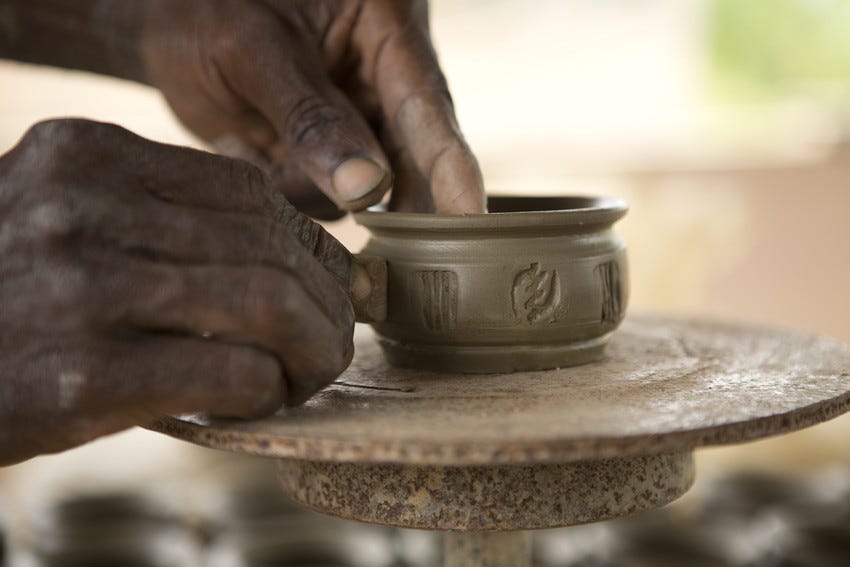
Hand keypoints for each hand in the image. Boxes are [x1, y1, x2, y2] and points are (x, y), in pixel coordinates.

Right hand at [0, 119, 354, 464]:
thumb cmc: (5, 298)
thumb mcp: (64, 220)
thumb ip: (157, 220)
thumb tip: (286, 252)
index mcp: (86, 156)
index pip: (248, 190)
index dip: (308, 240)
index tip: (327, 278)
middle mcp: (84, 208)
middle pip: (270, 245)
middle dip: (327, 299)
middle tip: (335, 334)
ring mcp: (86, 287)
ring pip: (268, 304)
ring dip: (314, 346)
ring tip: (313, 370)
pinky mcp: (87, 374)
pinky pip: (234, 373)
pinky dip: (269, 390)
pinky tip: (260, 400)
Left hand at [140, 0, 485, 215]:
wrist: (166, 21)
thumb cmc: (206, 7)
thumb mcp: (250, 49)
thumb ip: (310, 117)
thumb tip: (369, 188)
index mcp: (383, 26)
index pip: (427, 104)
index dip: (450, 165)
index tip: (469, 218)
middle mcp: (383, 78)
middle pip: (412, 155)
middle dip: (380, 192)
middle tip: (374, 238)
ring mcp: (359, 121)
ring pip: (365, 189)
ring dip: (308, 186)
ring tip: (245, 136)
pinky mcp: (330, 155)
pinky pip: (325, 198)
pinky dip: (285, 188)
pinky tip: (244, 142)